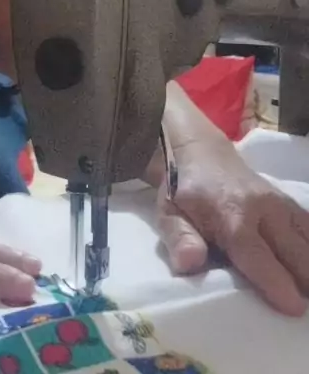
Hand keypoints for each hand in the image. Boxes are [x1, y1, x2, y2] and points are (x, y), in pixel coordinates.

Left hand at [157, 137, 308, 316]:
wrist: (202, 155)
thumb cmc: (184, 193)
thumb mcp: (169, 215)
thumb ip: (179, 240)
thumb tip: (190, 263)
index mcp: (232, 214)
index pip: (258, 254)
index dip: (276, 283)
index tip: (293, 308)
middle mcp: (264, 208)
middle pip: (295, 251)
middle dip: (303, 282)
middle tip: (300, 309)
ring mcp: (282, 203)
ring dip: (308, 267)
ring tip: (303, 290)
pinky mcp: (290, 203)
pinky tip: (305, 266)